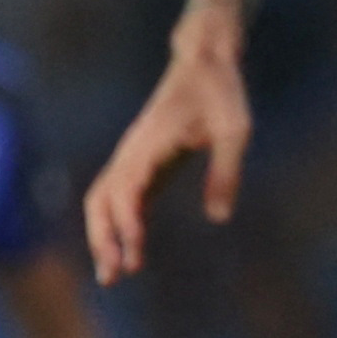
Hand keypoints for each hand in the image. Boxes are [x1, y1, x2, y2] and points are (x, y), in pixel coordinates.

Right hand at [84, 25, 251, 283]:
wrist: (202, 59)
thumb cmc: (221, 92)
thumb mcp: (235, 130)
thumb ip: (225, 172)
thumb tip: (218, 218)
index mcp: (150, 143)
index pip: (127, 192)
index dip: (127, 227)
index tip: (135, 258)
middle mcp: (132, 151)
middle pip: (101, 201)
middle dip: (102, 239)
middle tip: (113, 277)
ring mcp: (133, 155)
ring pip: (103, 199)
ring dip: (103, 234)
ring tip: (113, 273)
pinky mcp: (143, 160)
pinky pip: (119, 196)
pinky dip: (117, 224)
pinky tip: (129, 250)